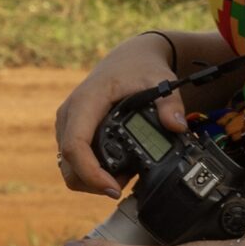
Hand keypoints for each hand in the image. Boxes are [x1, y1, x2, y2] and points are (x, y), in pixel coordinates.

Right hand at [53, 34, 186, 197]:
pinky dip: (90, 171)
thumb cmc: (140, 68)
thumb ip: (171, 103)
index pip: (75, 145)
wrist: (128, 57)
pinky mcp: (71, 130)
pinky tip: (114, 170)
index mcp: (86, 101)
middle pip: (68, 163)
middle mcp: (70, 113)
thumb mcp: (160, 80)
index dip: (90, 172)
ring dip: (91, 179)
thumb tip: (176, 126)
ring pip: (67, 165)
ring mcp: (67, 123)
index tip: (113, 187)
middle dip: (92, 183)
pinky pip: (72, 159)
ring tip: (122, 178)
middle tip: (122, 186)